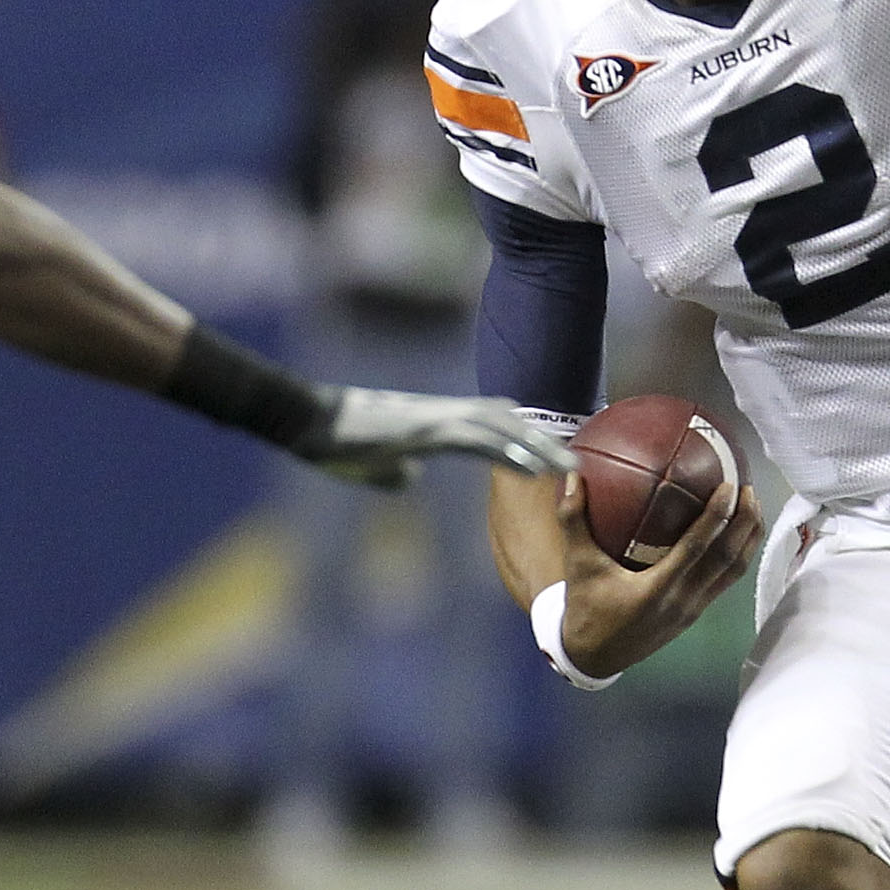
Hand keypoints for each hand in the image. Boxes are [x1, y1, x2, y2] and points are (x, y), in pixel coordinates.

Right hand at [294, 388, 569, 489]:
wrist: (305, 419)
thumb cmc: (334, 440)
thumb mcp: (373, 461)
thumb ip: (395, 468)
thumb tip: (408, 476)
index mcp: (437, 419)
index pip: (495, 423)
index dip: (528, 436)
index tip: (558, 451)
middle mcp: (445, 413)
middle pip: (510, 423)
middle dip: (547, 440)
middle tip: (584, 460)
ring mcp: (437, 418)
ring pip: (503, 430)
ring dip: (540, 448)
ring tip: (573, 468)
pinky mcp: (425, 430)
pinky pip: (478, 441)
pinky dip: (509, 453)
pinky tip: (534, 468)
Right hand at [555, 470, 762, 679]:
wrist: (595, 657)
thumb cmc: (586, 610)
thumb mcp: (578, 566)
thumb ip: (573, 521)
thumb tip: (571, 478)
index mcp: (657, 589)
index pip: (697, 548)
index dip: (717, 517)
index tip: (729, 487)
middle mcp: (683, 600)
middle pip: (729, 559)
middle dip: (746, 523)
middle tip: (750, 489)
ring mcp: (693, 609)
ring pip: (735, 572)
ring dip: (749, 539)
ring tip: (754, 508)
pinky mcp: (696, 613)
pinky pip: (726, 580)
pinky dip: (738, 555)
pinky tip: (737, 534)